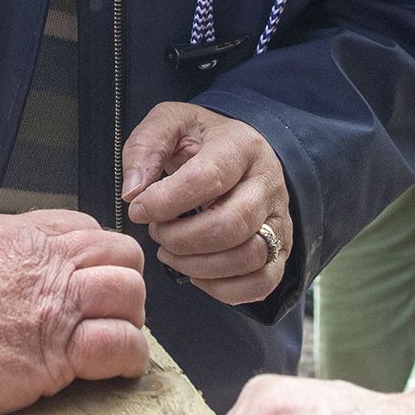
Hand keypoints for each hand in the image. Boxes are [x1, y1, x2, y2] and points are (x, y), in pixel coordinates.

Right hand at [0, 209, 148, 414]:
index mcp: (21, 235)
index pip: (85, 228)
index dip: (94, 253)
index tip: (87, 275)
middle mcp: (48, 264)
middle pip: (120, 255)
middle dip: (122, 280)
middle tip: (108, 308)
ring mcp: (59, 306)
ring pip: (129, 293)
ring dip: (129, 317)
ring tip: (116, 338)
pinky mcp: (60, 353)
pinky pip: (121, 345)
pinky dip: (128, 357)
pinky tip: (120, 367)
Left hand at [120, 103, 289, 304]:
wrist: (238, 150)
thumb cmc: (198, 141)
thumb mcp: (169, 125)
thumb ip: (144, 149)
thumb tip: (133, 193)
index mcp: (241, 145)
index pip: (207, 179)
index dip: (165, 202)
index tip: (138, 209)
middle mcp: (268, 181)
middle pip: (231, 224)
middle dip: (181, 239)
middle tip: (157, 233)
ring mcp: (279, 217)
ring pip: (249, 257)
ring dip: (198, 265)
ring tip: (170, 253)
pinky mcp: (281, 248)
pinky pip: (263, 282)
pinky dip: (224, 289)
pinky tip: (196, 273)